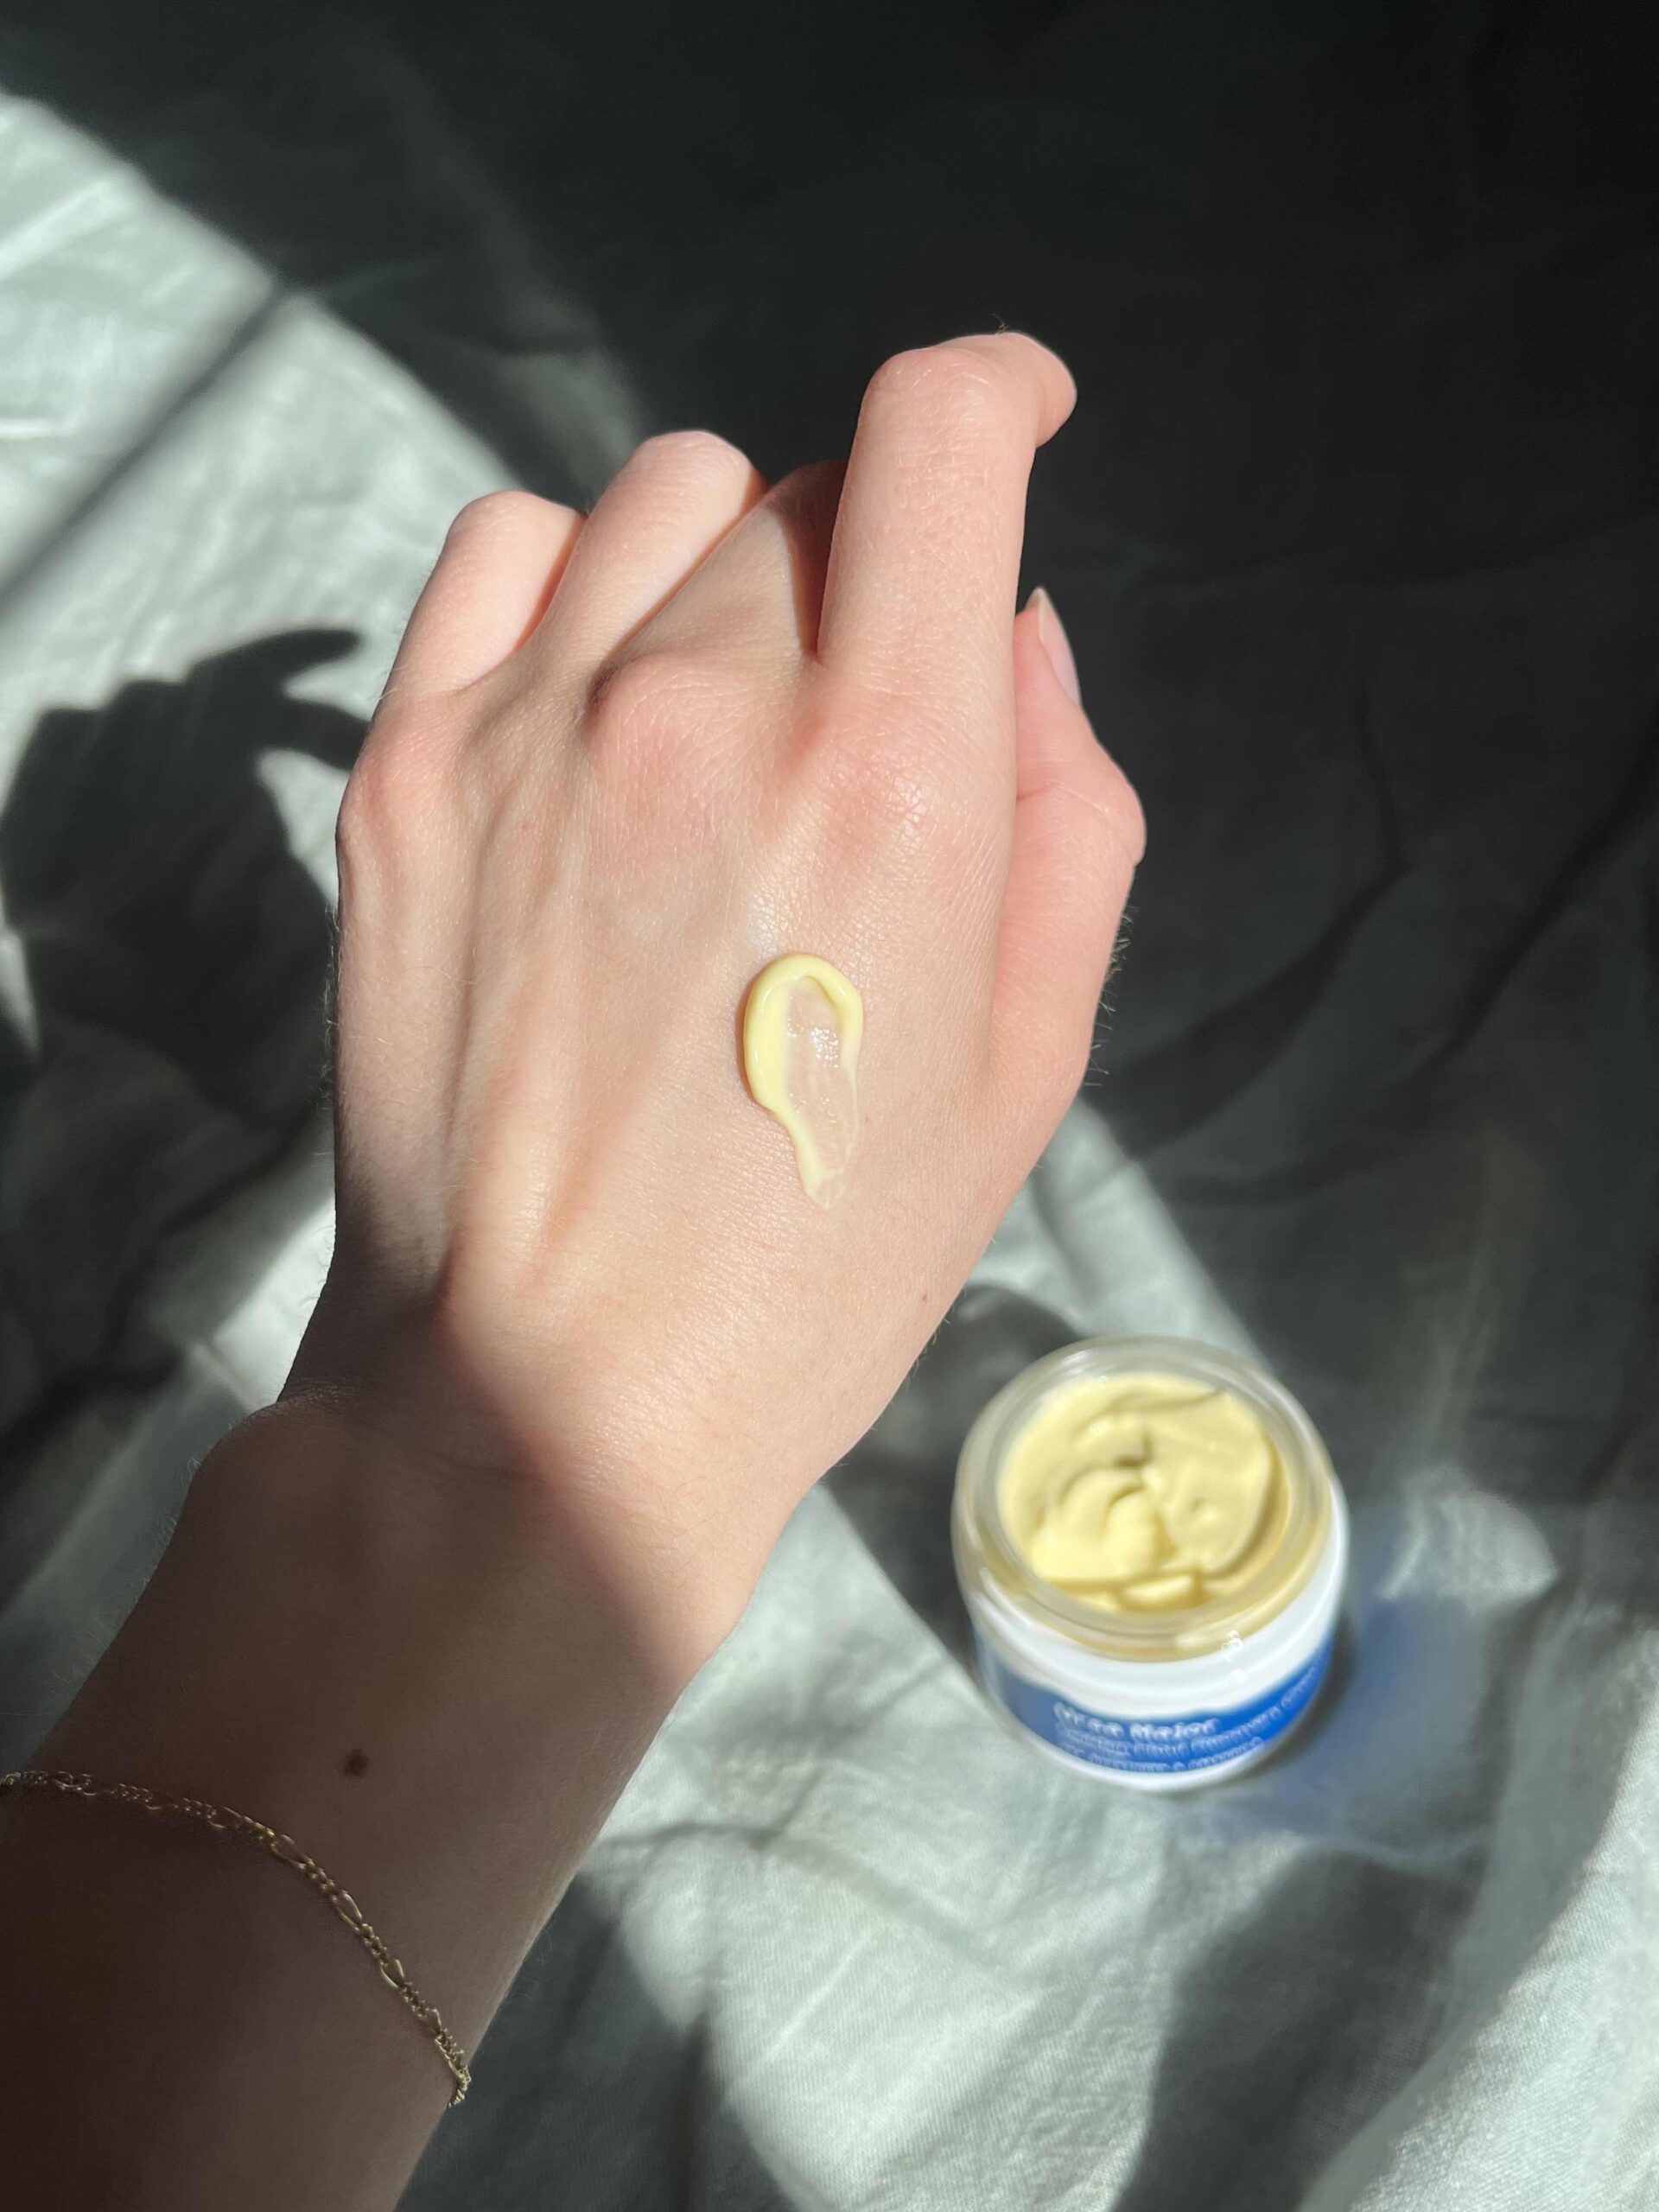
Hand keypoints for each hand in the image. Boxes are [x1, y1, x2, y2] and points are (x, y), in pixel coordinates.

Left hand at [294, 332, 1142, 1666]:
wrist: (552, 1390)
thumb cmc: (822, 1263)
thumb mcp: (1027, 1064)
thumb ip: (1066, 810)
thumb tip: (1015, 633)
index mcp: (887, 774)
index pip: (941, 441)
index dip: (1003, 391)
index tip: (1023, 417)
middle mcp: (703, 702)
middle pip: (814, 489)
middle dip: (876, 564)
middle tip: (862, 716)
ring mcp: (531, 725)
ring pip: (662, 497)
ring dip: (732, 561)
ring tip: (730, 707)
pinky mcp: (406, 772)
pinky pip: (502, 553)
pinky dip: (575, 577)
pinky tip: (601, 690)